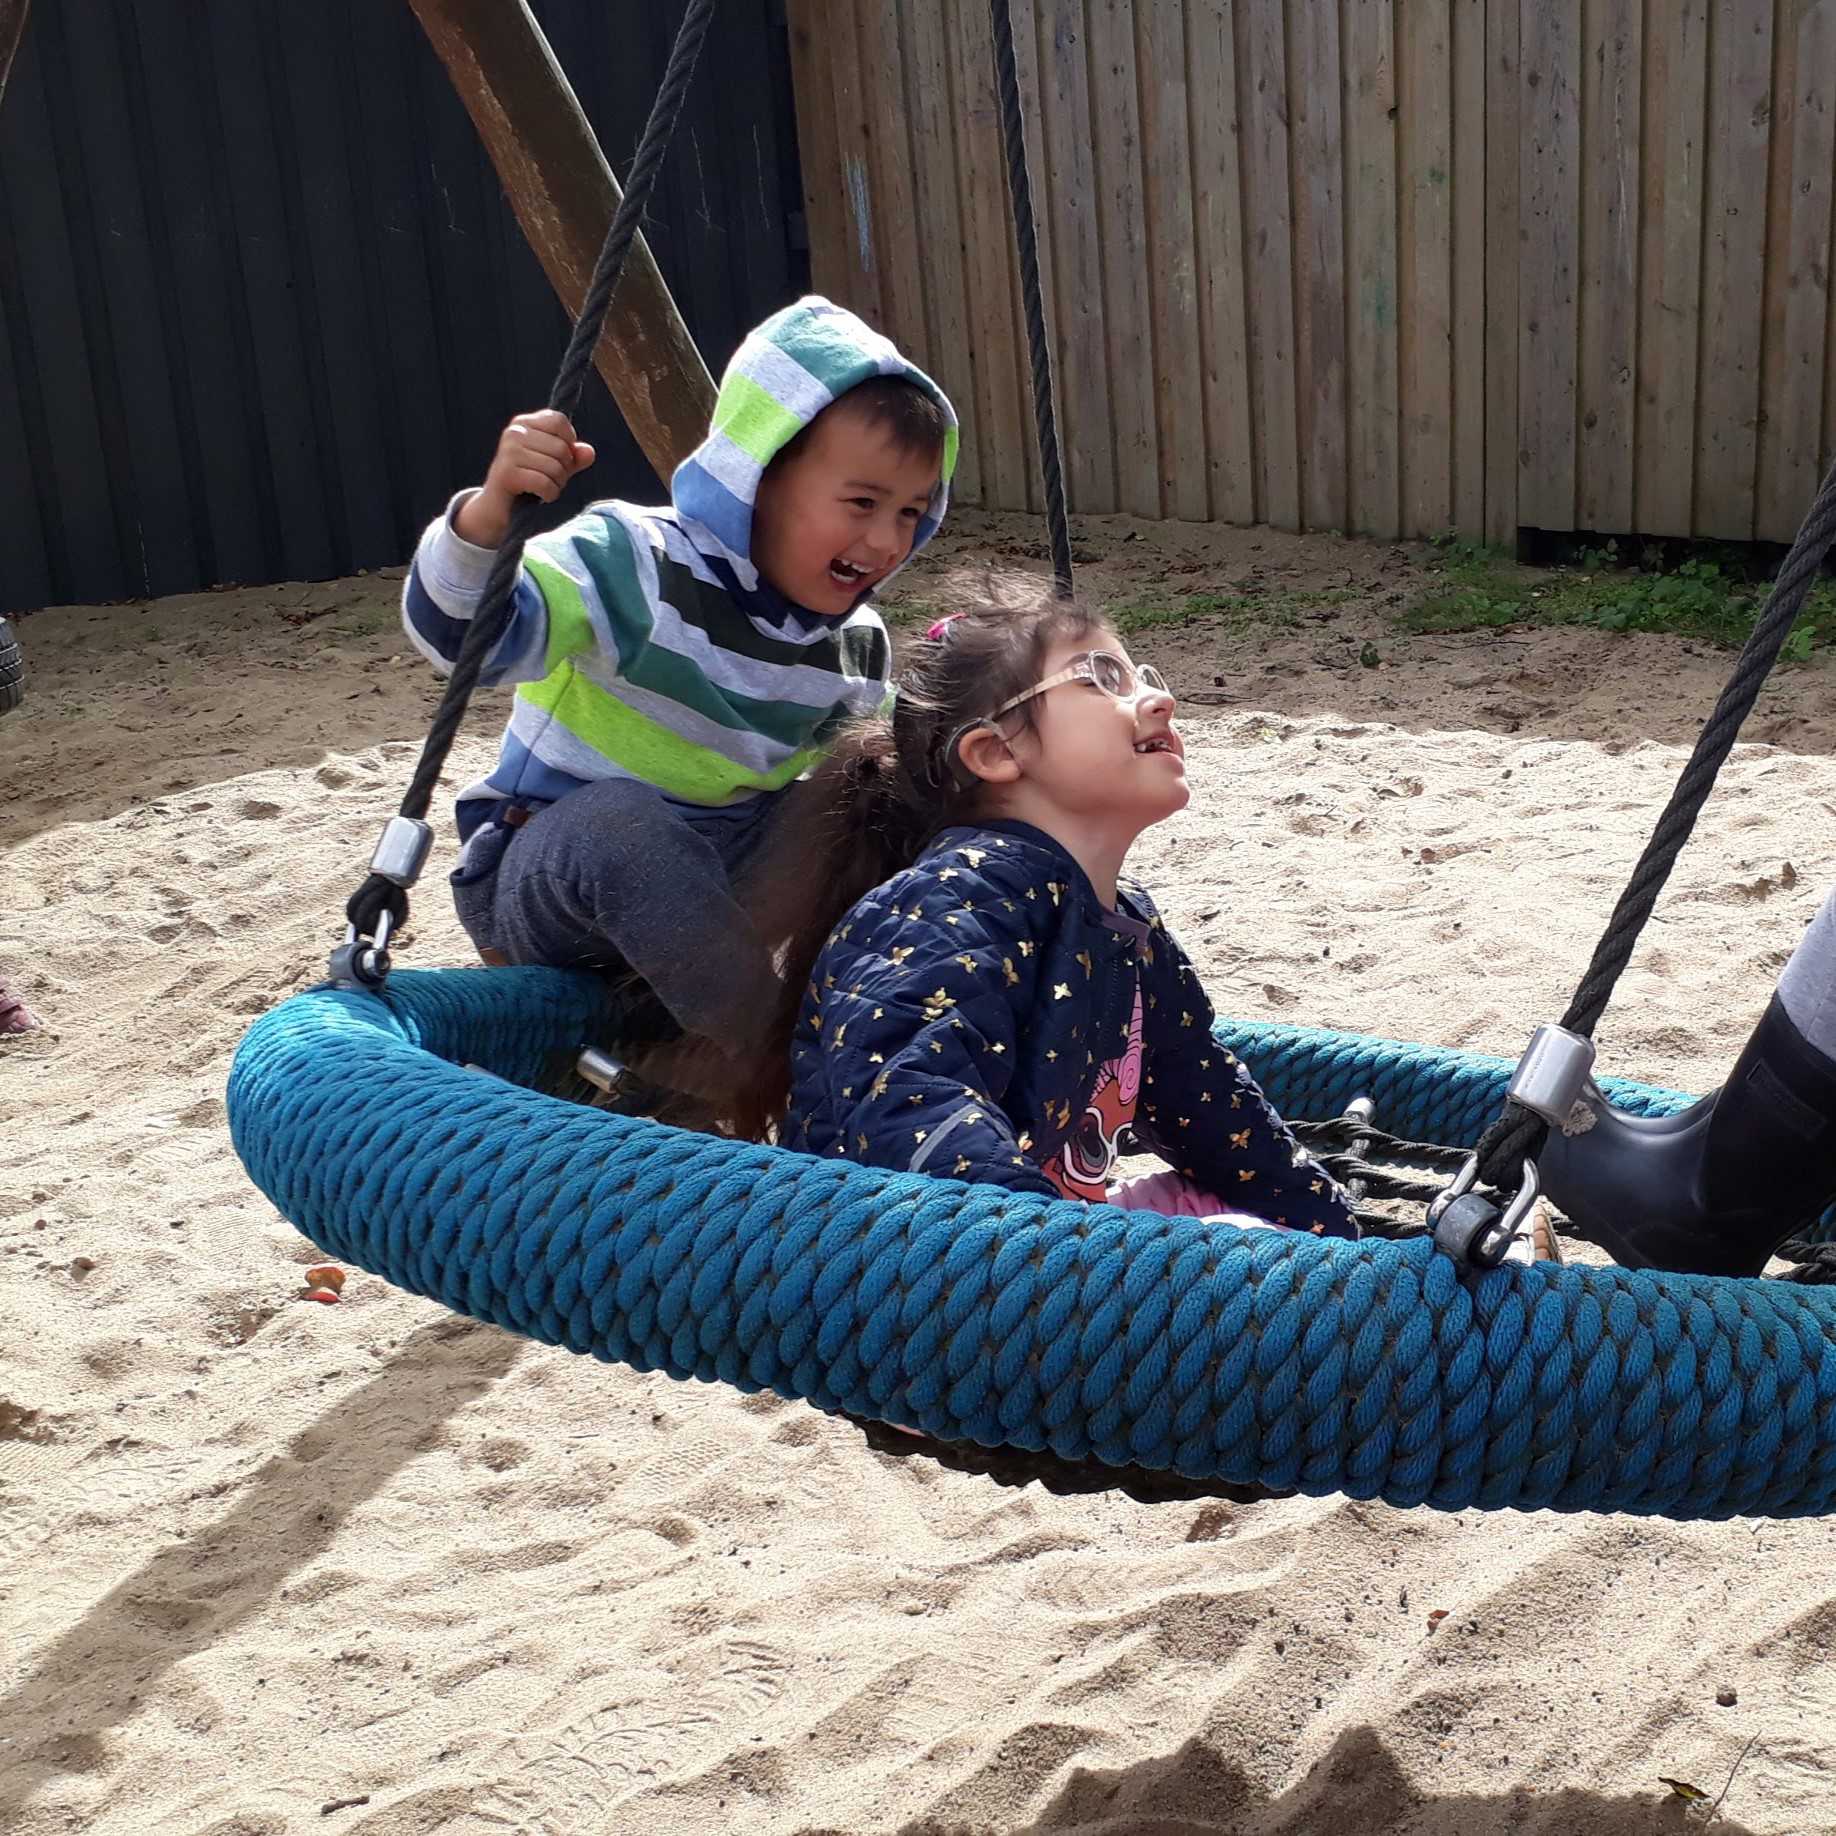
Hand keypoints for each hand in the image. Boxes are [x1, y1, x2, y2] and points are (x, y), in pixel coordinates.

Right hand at [453, 410, 596, 546]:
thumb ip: (574, 458)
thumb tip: (589, 452)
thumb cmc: (529, 482)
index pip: (560, 421)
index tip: (558, 458)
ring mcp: (509, 452)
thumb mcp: (555, 466)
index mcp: (524, 423)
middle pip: (562, 448)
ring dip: (557, 484)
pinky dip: (549, 494)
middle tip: (547, 479)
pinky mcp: (507, 473)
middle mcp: (514, 432)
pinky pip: (545, 483)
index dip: (569, 443)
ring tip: (542, 488)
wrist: (498, 507)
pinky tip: (540, 496)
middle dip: (563, 470)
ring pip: (556, 467)